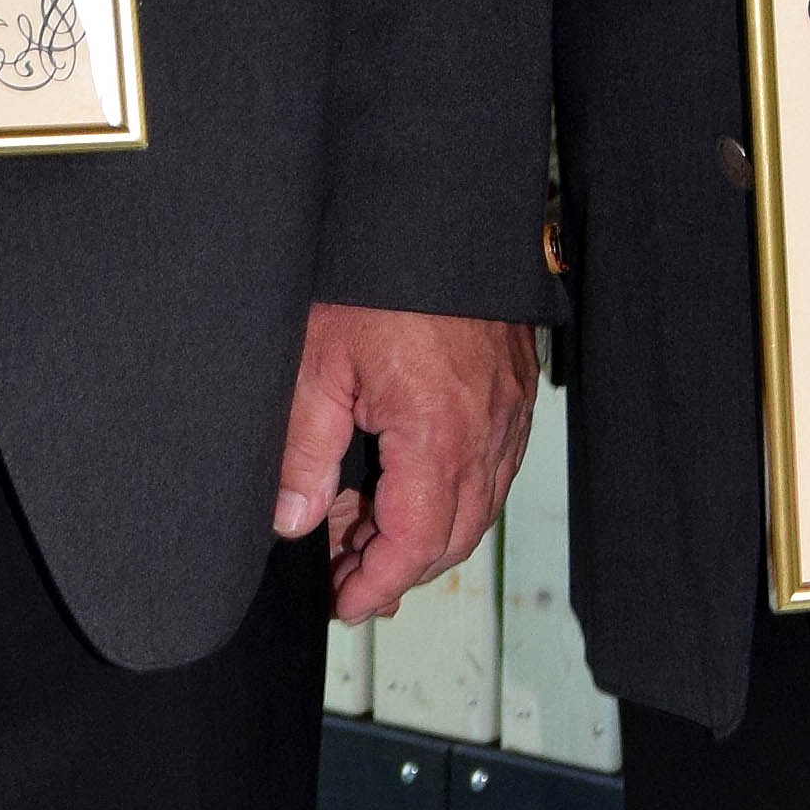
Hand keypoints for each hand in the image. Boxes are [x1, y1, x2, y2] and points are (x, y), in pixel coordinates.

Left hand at [274, 304, 536, 623]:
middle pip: (453, 536)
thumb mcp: (318, 358)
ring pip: (478, 503)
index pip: (416, 545)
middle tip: (345, 573)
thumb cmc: (377, 273)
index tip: (343, 603)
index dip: (378, 585)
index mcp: (439, 435)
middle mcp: (488, 432)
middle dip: (398, 567)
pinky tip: (410, 479)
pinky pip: (494, 464)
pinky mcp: (516, 387)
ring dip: (427, 530)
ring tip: (366, 527)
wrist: (440, 206)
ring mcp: (510, 410)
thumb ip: (304, 448)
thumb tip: (293, 521)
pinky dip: (454, 489)